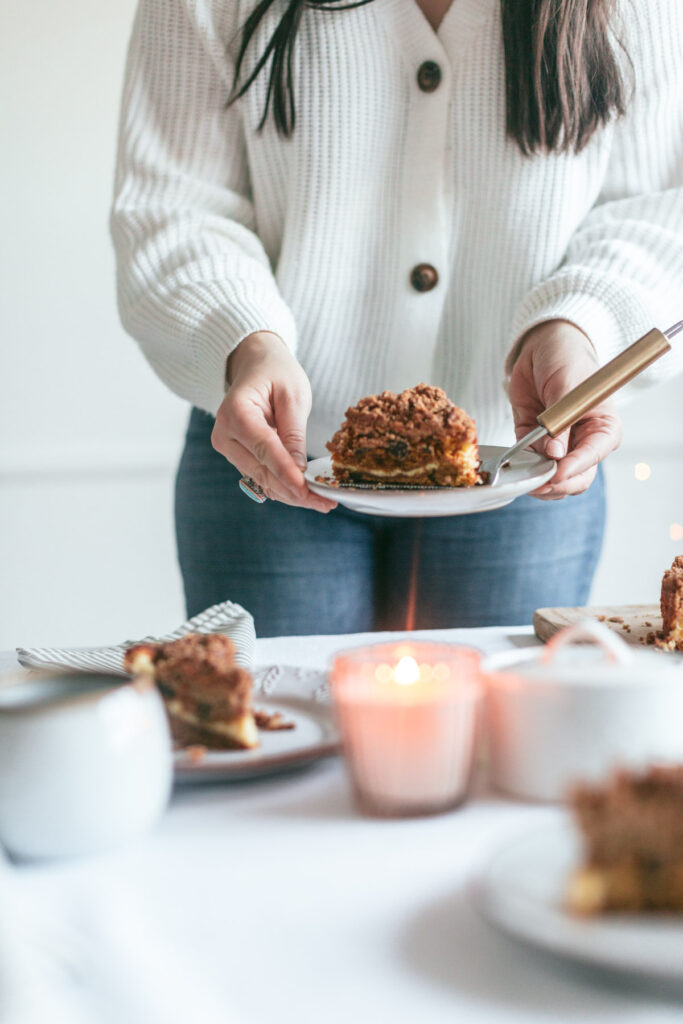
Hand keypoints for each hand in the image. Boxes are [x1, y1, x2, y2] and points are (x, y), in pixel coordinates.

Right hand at [211, 332, 336, 511]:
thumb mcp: (293, 395)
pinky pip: (261, 476)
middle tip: (326, 503)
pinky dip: (283, 485)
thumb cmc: (275, 372)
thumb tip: (298, 470)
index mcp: (236, 412)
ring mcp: (227, 448)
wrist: (255, 365)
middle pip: (262, 472)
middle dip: (294, 491)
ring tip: (322, 501)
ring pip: (262, 480)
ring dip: (290, 493)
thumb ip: (294, 433)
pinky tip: (307, 492)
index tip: (308, 492)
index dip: (287, 474)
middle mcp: (224, 434)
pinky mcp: (236, 456)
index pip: (265, 450)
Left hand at [508, 320, 621, 498]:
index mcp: (603, 429)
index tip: (556, 472)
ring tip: (524, 473)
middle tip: (537, 481)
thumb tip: (554, 454)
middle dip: (557, 482)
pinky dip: (522, 467)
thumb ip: (560, 422)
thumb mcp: (566, 387)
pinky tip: (515, 463)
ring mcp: (559, 445)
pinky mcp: (535, 442)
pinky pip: (529, 463)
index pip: (593, 457)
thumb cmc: (567, 360)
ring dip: (538, 480)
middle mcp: (583, 442)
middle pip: (576, 477)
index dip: (574, 469)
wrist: (544, 346)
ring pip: (553, 478)